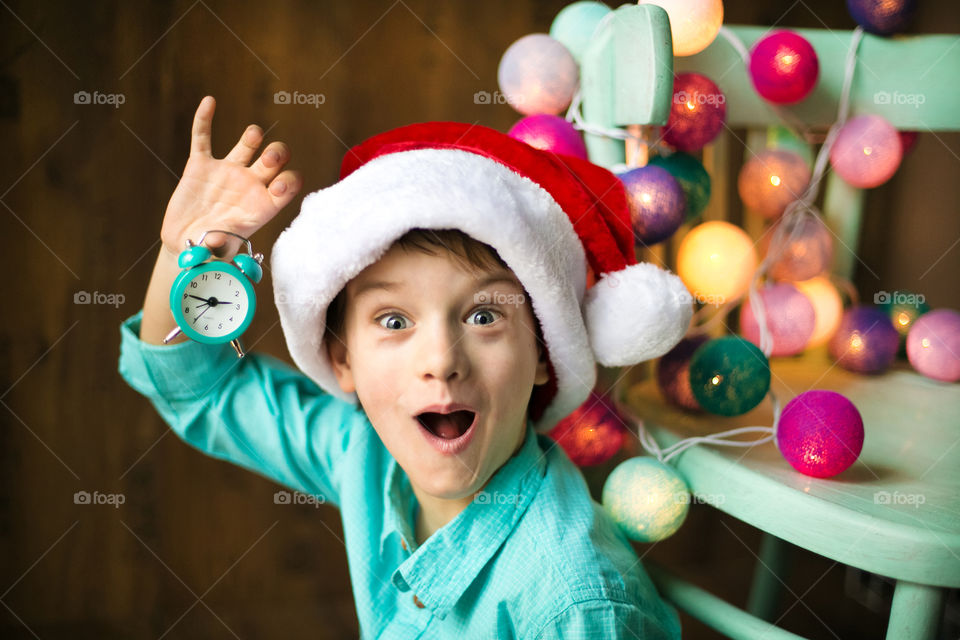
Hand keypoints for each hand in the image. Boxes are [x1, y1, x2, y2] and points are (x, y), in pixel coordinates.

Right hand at [160, 96, 302, 259]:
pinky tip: (210, 102)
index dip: (289, 183)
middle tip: (268, 158)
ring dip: (253, 136)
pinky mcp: (201, 166)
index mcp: (263, 206)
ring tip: (254, 135)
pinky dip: (204, 120)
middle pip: (274, 160)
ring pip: (248, 145)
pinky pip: (203, 138)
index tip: (279, 185)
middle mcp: (250, 185)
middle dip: (277, 155)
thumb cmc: (210, 250)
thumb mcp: (218, 251)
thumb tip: (218, 240)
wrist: (186, 242)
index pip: (287, 187)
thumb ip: (221, 245)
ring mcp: (227, 172)